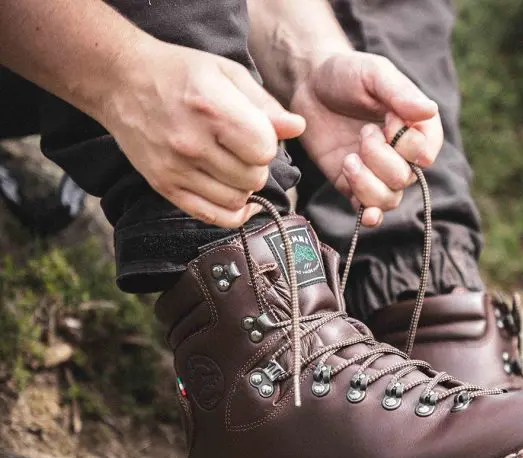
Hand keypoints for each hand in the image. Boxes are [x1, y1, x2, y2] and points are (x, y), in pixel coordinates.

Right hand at [103, 40, 305, 226]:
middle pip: (253, 178)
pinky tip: (238, 198)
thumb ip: (265, 105)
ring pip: (237, 200)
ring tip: (232, 166)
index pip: (264, 150)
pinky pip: (213, 217)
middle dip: (257, 166)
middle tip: (243, 150)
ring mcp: (177, 169)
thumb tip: (298, 128)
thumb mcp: (226, 74)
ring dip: (244, 187)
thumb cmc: (179, 73)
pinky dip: (234, 213)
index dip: (268, 144)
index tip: (257, 134)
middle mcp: (192, 143)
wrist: (122, 82)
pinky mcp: (165, 187)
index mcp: (212, 109)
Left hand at [290, 52, 442, 225]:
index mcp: (416, 128)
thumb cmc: (347, 74)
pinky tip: (366, 214)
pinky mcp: (353, 186)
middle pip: (404, 178)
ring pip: (388, 199)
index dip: (405, 142)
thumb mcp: (374, 74)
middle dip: (380, 158)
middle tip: (363, 132)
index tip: (388, 118)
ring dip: (367, 183)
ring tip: (349, 160)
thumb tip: (430, 110)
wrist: (309, 86)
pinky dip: (368, 214)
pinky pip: (367, 210)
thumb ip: (400, 93)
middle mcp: (401, 155)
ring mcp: (377, 173)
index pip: (425, 152)